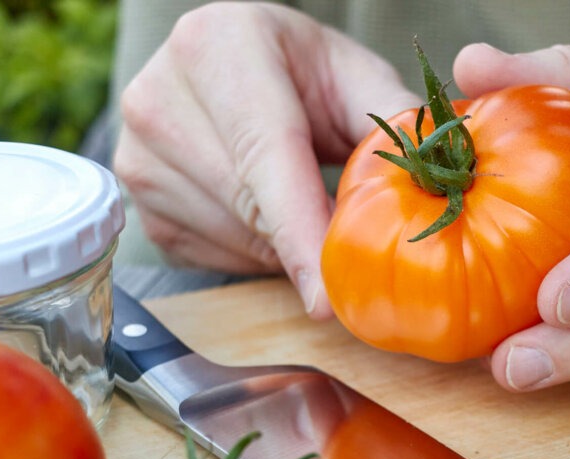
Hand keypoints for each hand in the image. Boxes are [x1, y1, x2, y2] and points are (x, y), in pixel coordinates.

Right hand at [114, 2, 420, 316]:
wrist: (230, 62)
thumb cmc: (300, 70)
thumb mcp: (355, 74)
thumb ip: (397, 123)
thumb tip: (433, 190)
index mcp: (217, 48)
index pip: (266, 157)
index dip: (301, 234)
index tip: (329, 299)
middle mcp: (158, 98)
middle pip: (249, 207)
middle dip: (310, 240)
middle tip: (358, 247)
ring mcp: (136, 153)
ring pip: (233, 240)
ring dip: (285, 246)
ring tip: (308, 200)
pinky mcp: (138, 201)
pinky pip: (213, 256)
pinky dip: (256, 252)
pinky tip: (269, 214)